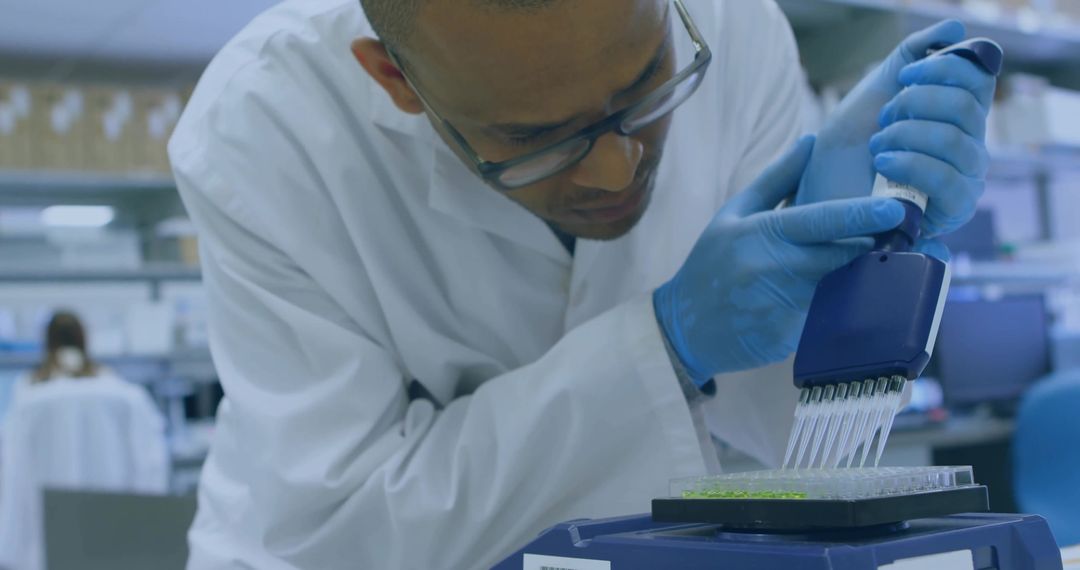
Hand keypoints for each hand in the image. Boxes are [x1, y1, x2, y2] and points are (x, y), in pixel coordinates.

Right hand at [654, 137, 905, 383]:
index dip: (861, 214)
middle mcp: (769, 267)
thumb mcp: (733, 216)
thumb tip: (812, 141)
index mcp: (757, 232)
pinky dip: (846, 301)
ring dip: (864, 274)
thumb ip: (775, 180)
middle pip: (837, 254)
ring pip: (838, 285)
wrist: (684, 329)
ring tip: (888, 262)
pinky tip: (860, 295)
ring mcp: (780, 304)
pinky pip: (828, 313)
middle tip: (906, 234)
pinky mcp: (789, 335)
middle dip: (872, 245)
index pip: (819, 220)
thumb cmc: (710, 265)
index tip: (895, 207)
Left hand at [798, 20, 996, 241]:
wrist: (818, 199)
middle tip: (884, 119)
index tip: (905, 76)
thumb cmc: (846, 152)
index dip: (944, 69)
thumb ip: (910, 56)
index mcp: (957, 116)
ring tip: (877, 146)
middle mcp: (968, 146)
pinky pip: (950, 180)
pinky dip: (913, 164)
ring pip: (958, 140)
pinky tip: (884, 163)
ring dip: (908, 135)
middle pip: (969, 107)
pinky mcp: (953, 210)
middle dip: (917, 104)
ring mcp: (965, 179)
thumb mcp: (875, 93)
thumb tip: (953, 29)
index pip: (978, 80)